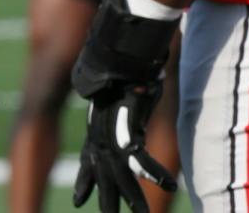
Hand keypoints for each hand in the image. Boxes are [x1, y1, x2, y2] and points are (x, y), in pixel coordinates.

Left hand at [71, 0, 178, 212]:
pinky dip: (156, 172)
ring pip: (120, 174)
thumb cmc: (124, 63)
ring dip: (132, 197)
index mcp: (97, 124)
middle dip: (104, 197)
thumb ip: (127, 93)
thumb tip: (133, 83)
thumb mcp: (123, 85)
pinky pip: (141, 159)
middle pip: (101, 173)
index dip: (84, 179)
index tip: (79, 199)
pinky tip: (169, 184)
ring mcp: (112, 132)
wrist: (117, 51)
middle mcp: (101, 132)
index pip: (88, 158)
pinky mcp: (128, 128)